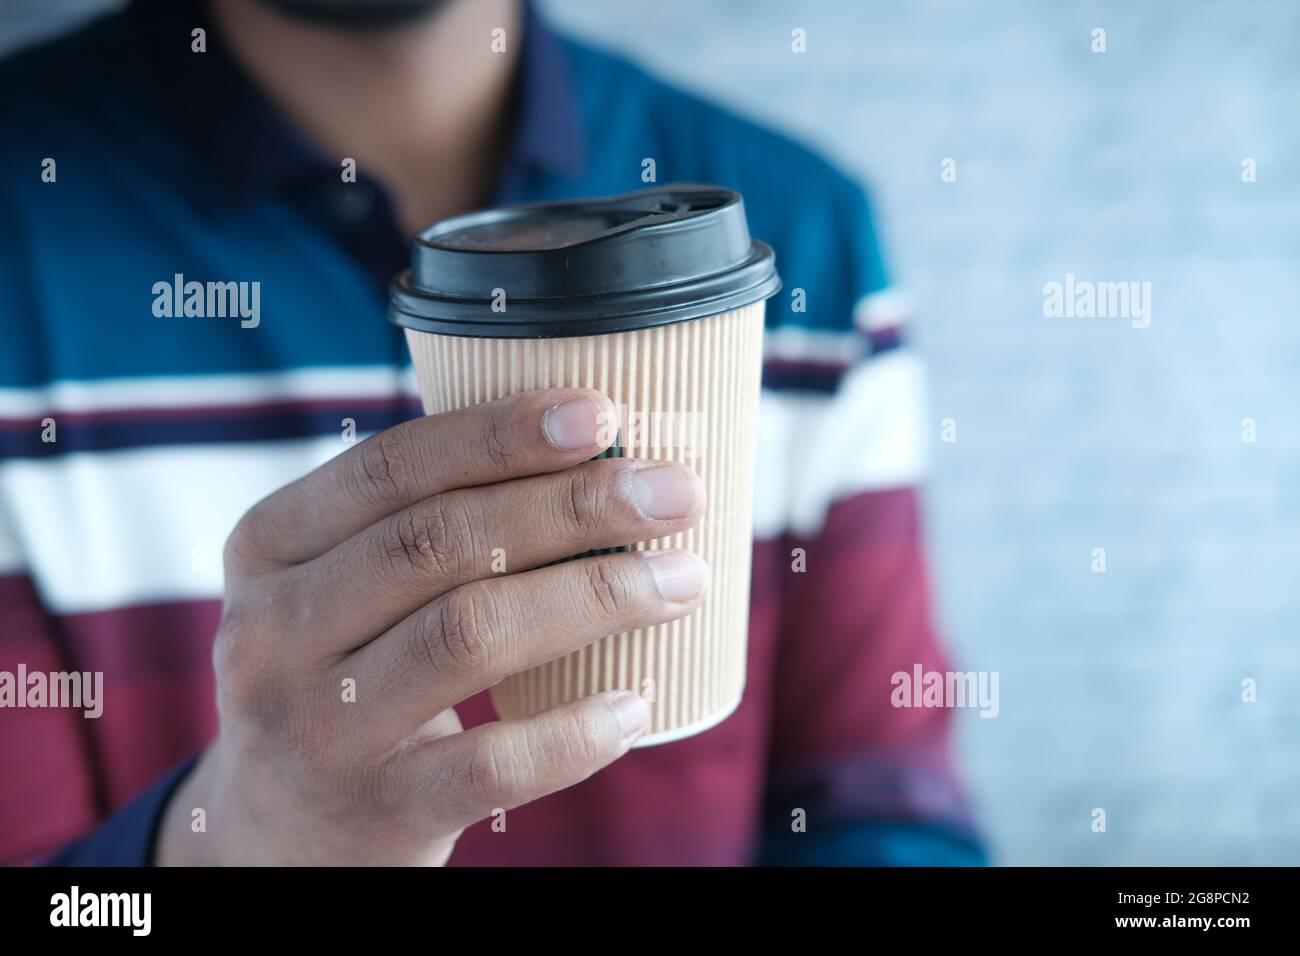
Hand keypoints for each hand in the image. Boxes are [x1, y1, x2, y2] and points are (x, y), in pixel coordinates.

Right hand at [156, 388, 705, 864]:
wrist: (278, 836)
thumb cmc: (345, 678)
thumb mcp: (338, 591)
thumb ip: (422, 533)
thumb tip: (600, 464)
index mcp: (270, 547)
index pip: (390, 468)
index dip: (500, 434)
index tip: (604, 413)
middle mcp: (275, 631)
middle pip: (438, 542)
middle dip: (573, 506)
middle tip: (674, 492)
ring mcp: (317, 727)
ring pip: (467, 635)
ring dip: (592, 598)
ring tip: (683, 579)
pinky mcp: (373, 809)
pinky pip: (489, 763)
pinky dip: (573, 732)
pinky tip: (636, 703)